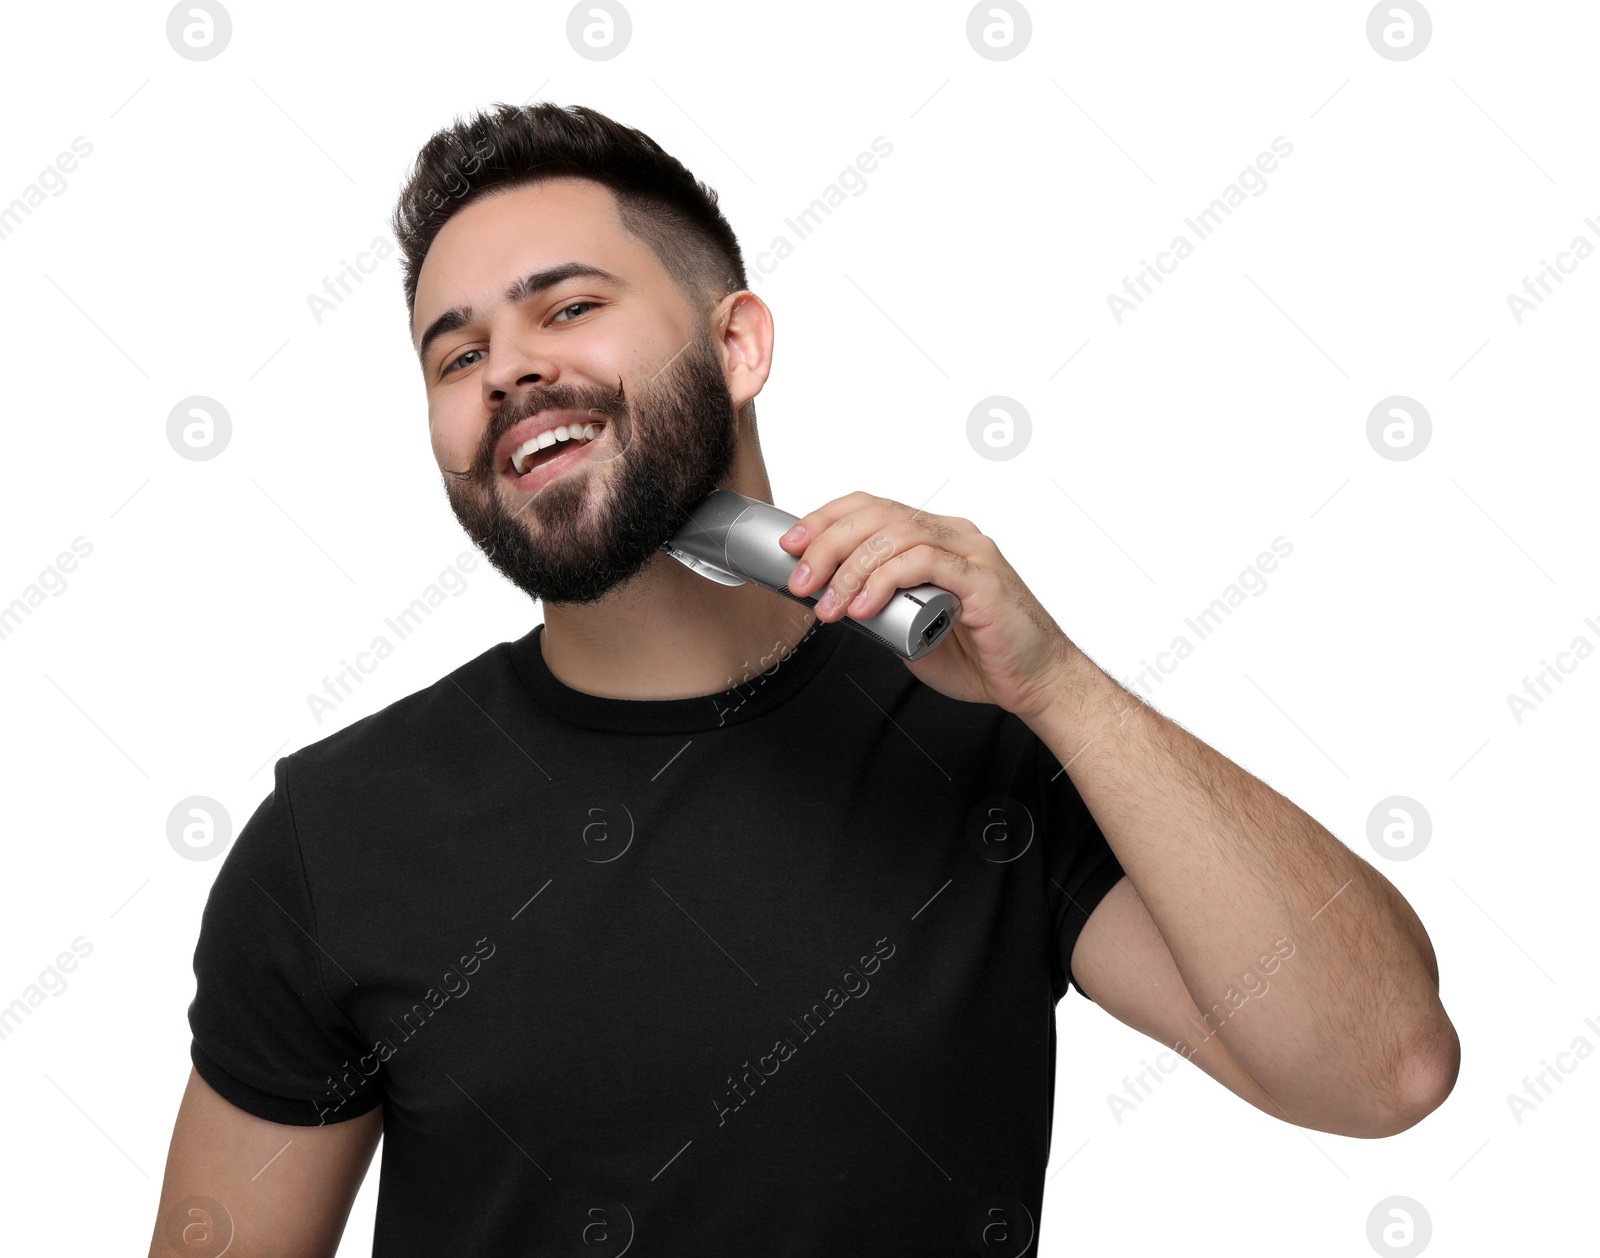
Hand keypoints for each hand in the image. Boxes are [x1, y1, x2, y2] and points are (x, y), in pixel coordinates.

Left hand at [778, 491, 1075, 720]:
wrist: (1036, 682)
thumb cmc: (984, 656)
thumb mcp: (912, 628)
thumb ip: (882, 609)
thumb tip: (835, 602)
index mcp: (936, 539)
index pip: (872, 508)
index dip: (826, 519)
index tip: (793, 545)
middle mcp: (953, 536)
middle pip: (876, 515)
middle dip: (827, 543)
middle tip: (803, 580)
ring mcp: (969, 553)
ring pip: (896, 534)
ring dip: (851, 568)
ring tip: (830, 605)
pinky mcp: (981, 579)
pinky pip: (925, 562)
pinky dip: (886, 581)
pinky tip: (865, 607)